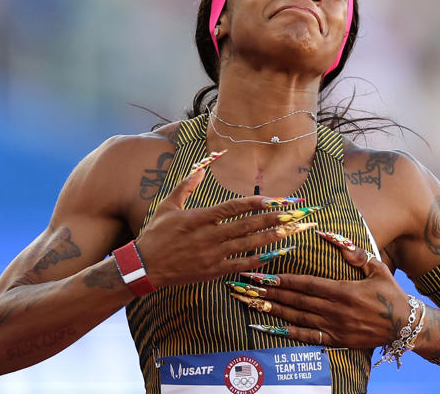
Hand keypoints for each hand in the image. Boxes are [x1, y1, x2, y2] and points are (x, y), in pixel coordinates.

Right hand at [135, 167, 314, 288]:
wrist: (144, 266)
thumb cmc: (156, 234)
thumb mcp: (168, 206)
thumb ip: (186, 186)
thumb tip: (201, 168)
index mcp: (199, 218)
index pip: (233, 208)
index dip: (255, 203)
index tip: (274, 199)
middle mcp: (209, 236)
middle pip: (246, 226)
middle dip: (273, 219)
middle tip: (294, 214)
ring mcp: (212, 255)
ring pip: (247, 245)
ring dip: (271, 237)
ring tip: (291, 231)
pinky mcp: (212, 271)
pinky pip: (239, 264)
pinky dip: (258, 260)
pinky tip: (274, 254)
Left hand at [233, 240, 413, 348]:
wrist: (405, 326)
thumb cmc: (390, 293)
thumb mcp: (377, 267)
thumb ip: (355, 252)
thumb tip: (331, 235)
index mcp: (344, 291)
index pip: (307, 284)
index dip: (283, 280)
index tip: (263, 274)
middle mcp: (335, 310)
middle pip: (296, 301)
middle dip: (269, 293)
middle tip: (246, 286)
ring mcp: (334, 328)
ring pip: (296, 318)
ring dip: (272, 310)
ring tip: (251, 303)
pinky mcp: (335, 341)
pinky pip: (307, 338)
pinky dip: (286, 333)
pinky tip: (268, 327)